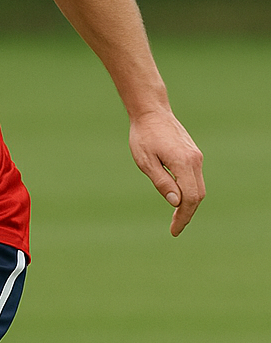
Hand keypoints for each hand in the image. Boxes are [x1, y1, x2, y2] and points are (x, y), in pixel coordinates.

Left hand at [128, 109, 204, 235]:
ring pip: (198, 187)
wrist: (152, 112)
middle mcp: (195, 160)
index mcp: (183, 163)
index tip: (174, 230)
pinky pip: (195, 178)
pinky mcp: (194, 154)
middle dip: (188, 214)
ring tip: (177, 218)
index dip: (183, 216)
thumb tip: (176, 203)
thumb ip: (162, 182)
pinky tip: (179, 199)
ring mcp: (196, 156)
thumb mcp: (146, 162)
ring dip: (189, 204)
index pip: (190, 198)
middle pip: (198, 195)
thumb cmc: (144, 136)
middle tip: (176, 228)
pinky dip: (190, 192)